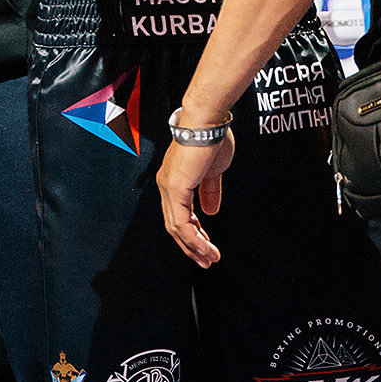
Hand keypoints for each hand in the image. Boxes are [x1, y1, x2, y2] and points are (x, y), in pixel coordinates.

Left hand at [157, 130, 235, 266]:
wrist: (208, 121)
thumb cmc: (212, 138)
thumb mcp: (213, 171)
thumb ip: (209, 191)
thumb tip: (211, 212)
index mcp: (174, 180)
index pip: (179, 214)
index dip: (193, 232)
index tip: (207, 245)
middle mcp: (167, 185)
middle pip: (175, 225)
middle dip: (192, 246)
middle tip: (207, 260)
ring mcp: (169, 187)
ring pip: (177, 228)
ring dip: (195, 246)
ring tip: (211, 259)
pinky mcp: (175, 188)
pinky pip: (181, 223)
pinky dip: (193, 239)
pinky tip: (206, 248)